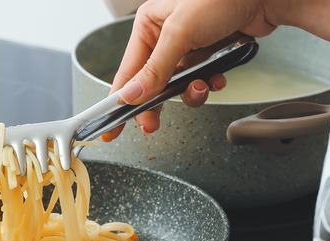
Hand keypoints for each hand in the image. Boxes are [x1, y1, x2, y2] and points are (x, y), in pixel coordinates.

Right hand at [101, 0, 276, 141]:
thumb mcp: (181, 33)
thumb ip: (156, 68)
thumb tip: (132, 94)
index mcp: (149, 25)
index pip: (127, 70)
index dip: (119, 100)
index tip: (112, 125)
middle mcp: (165, 36)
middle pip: (151, 83)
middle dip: (156, 103)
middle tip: (152, 124)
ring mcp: (187, 47)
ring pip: (177, 85)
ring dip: (189, 93)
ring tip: (200, 88)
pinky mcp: (207, 55)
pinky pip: (199, 81)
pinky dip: (208, 84)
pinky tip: (217, 78)